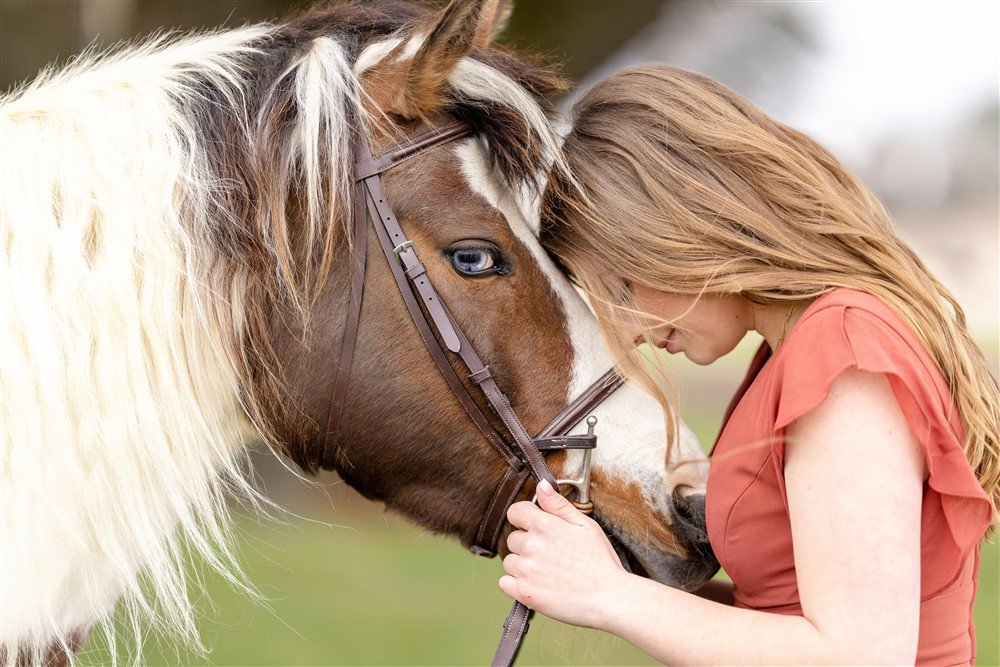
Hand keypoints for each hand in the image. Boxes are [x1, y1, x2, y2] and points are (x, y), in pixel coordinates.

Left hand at [498, 479, 628, 629]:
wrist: (609, 598)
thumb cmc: (600, 561)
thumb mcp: (585, 525)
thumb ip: (559, 505)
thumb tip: (541, 486)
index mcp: (544, 525)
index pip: (515, 512)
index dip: (524, 518)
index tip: (535, 527)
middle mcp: (530, 545)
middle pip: (513, 538)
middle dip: (527, 544)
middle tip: (551, 555)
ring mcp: (525, 570)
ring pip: (509, 561)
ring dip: (522, 565)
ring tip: (547, 572)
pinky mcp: (523, 593)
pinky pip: (504, 582)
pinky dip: (515, 584)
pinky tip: (536, 585)